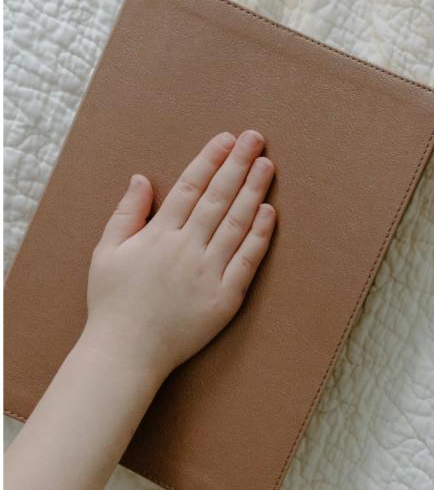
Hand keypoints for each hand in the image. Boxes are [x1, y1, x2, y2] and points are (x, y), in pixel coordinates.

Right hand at [83, 130, 275, 379]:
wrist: (126, 352)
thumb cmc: (113, 302)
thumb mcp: (107, 252)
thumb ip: (127, 213)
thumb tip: (142, 177)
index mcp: (158, 234)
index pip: (189, 188)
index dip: (209, 160)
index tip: (226, 138)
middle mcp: (186, 248)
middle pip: (217, 198)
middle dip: (237, 164)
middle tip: (256, 138)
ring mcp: (208, 272)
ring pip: (235, 224)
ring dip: (253, 192)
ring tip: (267, 165)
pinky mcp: (225, 297)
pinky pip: (246, 261)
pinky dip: (259, 236)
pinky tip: (270, 213)